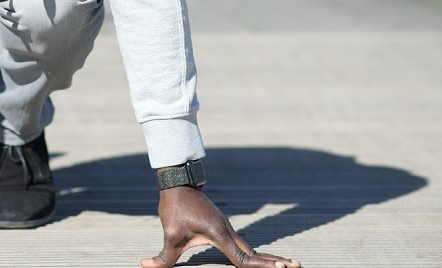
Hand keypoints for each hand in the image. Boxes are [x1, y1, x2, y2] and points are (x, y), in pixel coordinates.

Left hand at [142, 186, 300, 267]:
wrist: (178, 182)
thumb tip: (144, 266)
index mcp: (219, 234)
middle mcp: (228, 231)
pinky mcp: (224, 227)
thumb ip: (163, 257)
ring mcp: (228, 229)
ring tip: (289, 265)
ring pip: (252, 248)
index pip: (244, 257)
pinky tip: (266, 260)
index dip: (262, 266)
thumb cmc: (175, 207)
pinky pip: (244, 244)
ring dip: (269, 258)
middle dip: (275, 262)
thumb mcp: (169, 234)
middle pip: (255, 253)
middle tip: (297, 266)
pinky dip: (258, 253)